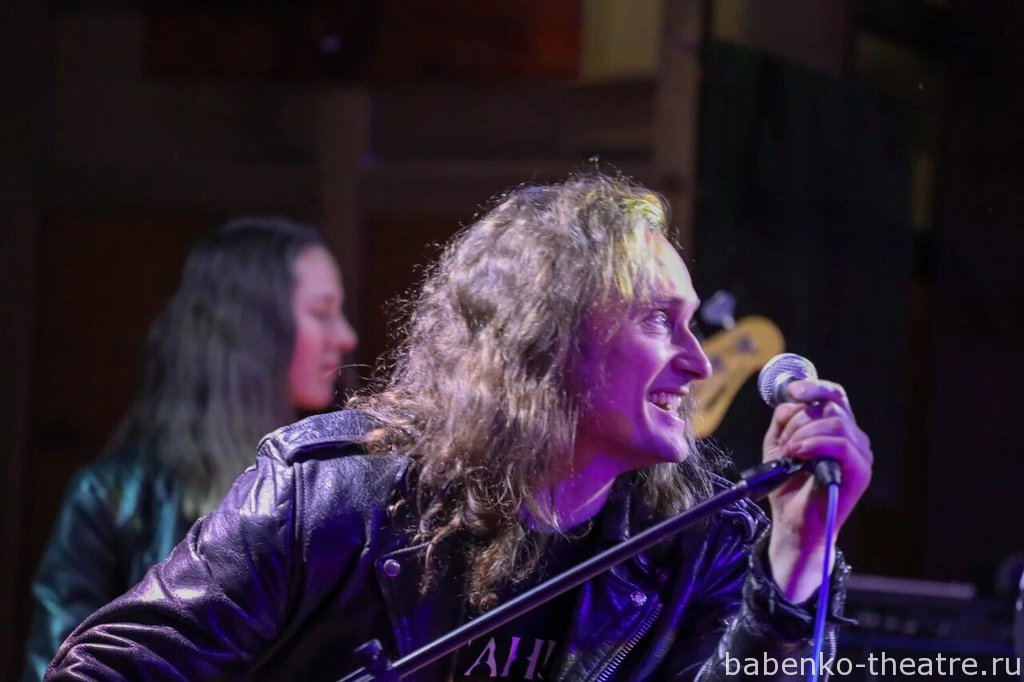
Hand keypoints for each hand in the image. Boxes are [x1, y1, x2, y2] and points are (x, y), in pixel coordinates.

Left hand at [763, 379, 872, 601]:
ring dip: (804, 433)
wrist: (794, 523)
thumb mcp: (778, 445)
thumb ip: (783, 421)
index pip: (834, 396)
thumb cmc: (788, 487)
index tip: (792, 392)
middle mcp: (854, 438)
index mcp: (837, 430)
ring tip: (790, 453)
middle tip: (785, 442)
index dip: (814, 387)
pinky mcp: (860, 471)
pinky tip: (798, 454)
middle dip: (800, 419)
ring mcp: (860, 454)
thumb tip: (789, 402)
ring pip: (835, 422)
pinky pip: (840, 443)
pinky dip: (814, 443)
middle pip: (832, 405)